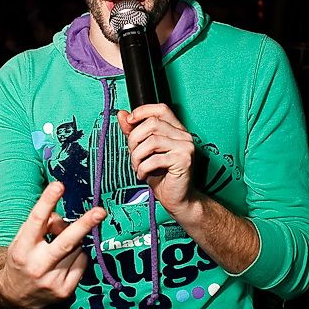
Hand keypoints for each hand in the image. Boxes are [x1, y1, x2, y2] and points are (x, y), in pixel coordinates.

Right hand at [0, 181, 105, 308]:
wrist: (14, 297)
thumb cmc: (22, 259)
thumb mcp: (23, 240)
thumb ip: (42, 225)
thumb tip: (64, 220)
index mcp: (22, 248)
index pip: (36, 221)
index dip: (47, 201)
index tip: (58, 185)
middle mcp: (37, 265)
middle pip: (66, 241)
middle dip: (84, 225)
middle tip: (100, 211)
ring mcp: (52, 280)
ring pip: (77, 249)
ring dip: (74, 244)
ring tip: (59, 251)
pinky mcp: (64, 291)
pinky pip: (82, 264)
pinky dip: (78, 258)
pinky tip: (65, 263)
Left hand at [117, 104, 195, 218]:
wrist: (177, 199)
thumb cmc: (162, 176)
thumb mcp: (143, 151)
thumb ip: (134, 132)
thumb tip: (122, 114)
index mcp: (176, 129)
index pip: (161, 109)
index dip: (143, 111)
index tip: (129, 121)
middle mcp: (183, 135)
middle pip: (152, 124)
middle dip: (134, 139)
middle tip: (132, 154)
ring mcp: (185, 147)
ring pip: (152, 141)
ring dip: (137, 156)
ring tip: (137, 166)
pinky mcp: (184, 161)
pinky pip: (155, 159)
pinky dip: (143, 168)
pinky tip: (143, 174)